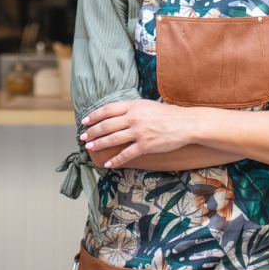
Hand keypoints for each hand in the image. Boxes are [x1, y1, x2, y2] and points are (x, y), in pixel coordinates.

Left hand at [79, 100, 197, 167]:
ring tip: (90, 148)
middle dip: (92, 132)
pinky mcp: (145, 145)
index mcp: (133, 106)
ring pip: (112, 139)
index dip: (93, 116)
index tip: (84, 121)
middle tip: (83, 137)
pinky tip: (108, 164)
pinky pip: (126, 154)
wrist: (186, 124)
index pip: (107, 110)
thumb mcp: (146, 105)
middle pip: (106, 125)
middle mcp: (133, 118)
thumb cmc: (167, 114)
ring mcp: (138, 132)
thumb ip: (131, 108)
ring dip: (98, 144)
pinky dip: (115, 160)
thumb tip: (116, 113)